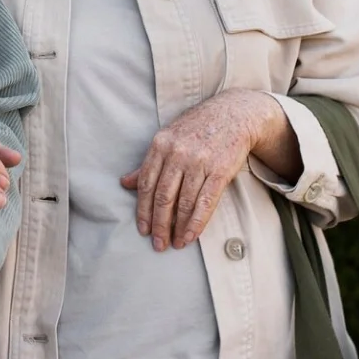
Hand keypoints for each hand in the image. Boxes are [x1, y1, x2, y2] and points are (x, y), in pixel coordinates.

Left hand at [120, 89, 291, 251]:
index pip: (147, 184)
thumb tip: (124, 183)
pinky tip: (191, 235)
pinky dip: (197, 222)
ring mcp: (200, 162)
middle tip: (157, 244)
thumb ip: (148, 163)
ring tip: (175, 243)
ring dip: (178, 227)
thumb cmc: (197, 128)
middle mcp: (178, 153)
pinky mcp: (220, 170)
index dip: (143, 210)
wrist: (234, 113)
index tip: (143, 230)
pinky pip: (206, 202)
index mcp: (160, 144)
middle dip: (159, 224)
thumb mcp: (168, 138)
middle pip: (163, 196)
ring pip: (184, 202)